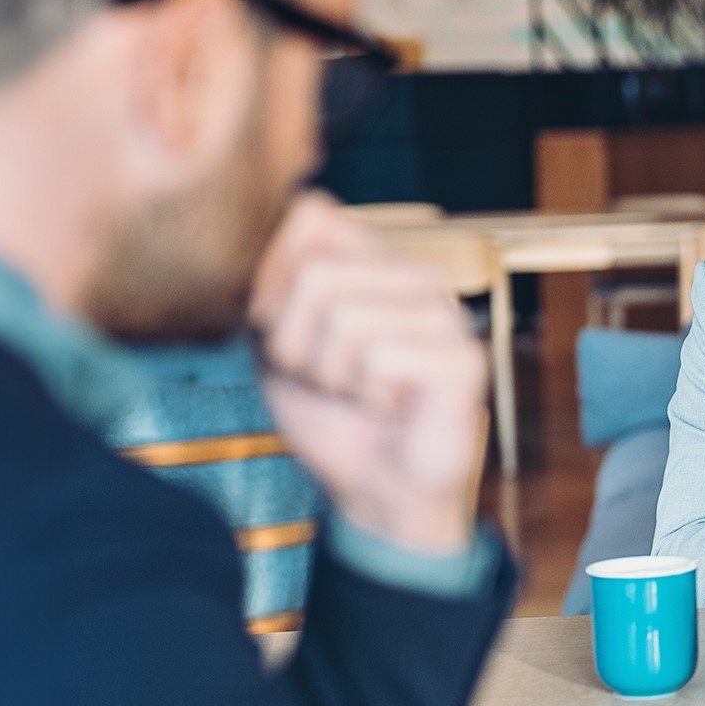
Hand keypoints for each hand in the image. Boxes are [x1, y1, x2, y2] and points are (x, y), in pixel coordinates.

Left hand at [250, 193, 488, 555]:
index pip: (311, 215)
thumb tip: (241, 243)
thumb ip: (261, 289)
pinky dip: (367, 395)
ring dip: (331, 373)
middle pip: (316, 272)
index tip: (276, 329)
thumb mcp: (274, 344)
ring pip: (344, 317)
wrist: (378, 491)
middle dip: (295, 341)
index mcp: (373, 262)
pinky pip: (379, 357)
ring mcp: (445, 313)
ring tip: (356, 391)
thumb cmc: (331, 415)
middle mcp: (415, 275)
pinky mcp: (462, 357)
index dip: (270, 277)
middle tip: (324, 375)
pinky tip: (389, 406)